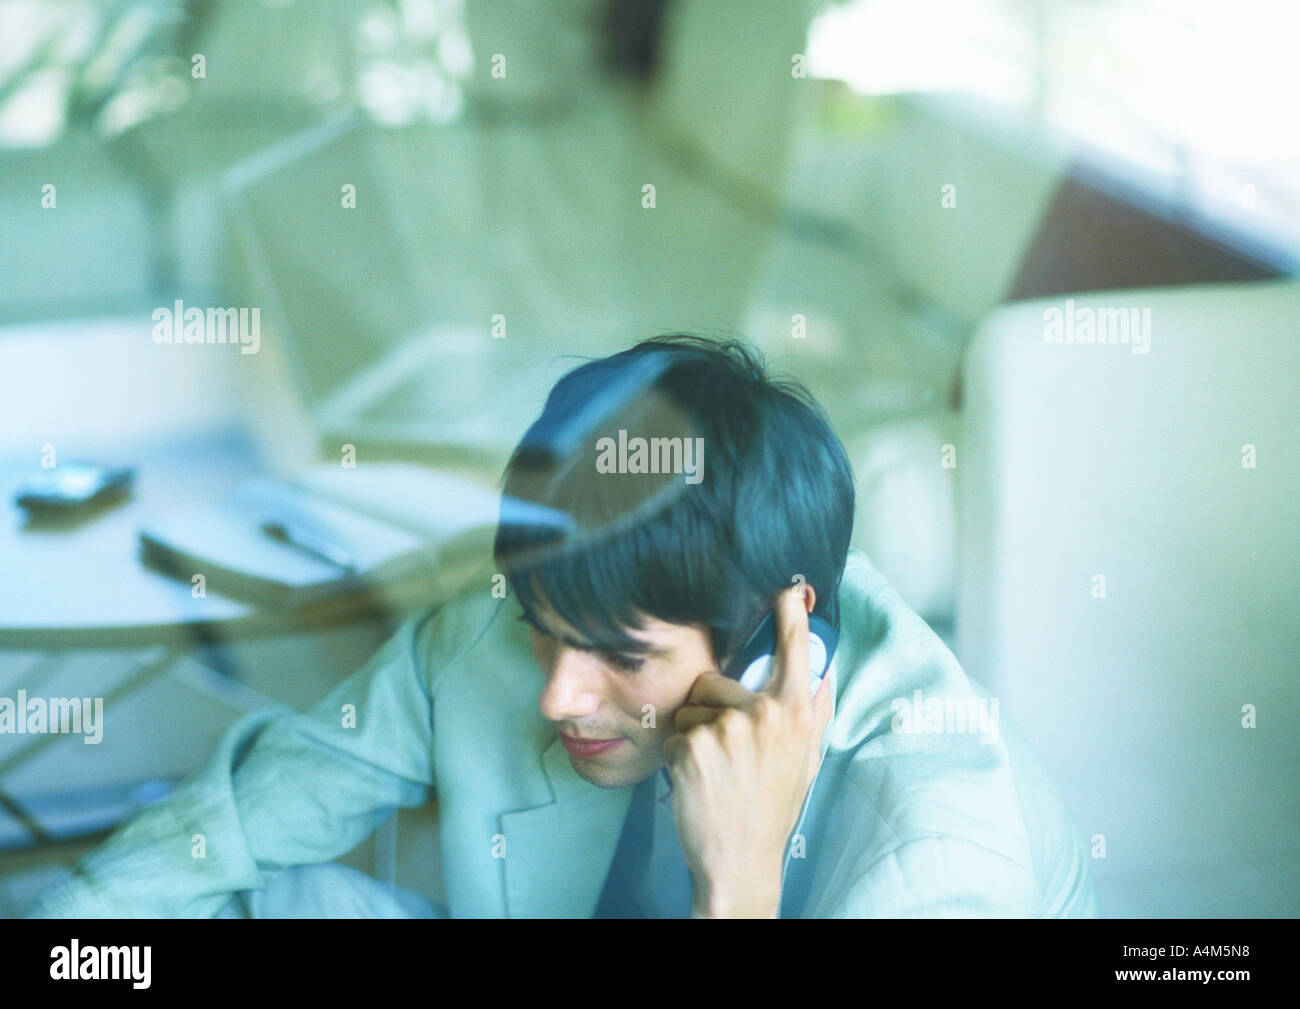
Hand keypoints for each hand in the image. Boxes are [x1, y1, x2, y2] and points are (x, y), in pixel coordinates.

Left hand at [663, 584, 834, 917]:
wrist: (739, 861)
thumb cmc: (771, 808)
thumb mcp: (806, 760)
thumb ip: (811, 713)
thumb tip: (820, 673)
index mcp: (795, 713)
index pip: (794, 650)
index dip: (789, 615)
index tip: (787, 589)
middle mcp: (764, 714)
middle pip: (716, 680)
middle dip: (711, 709)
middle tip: (727, 754)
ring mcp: (727, 728)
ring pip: (690, 706)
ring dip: (693, 733)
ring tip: (713, 769)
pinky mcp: (694, 745)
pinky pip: (676, 731)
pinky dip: (679, 755)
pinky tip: (697, 781)